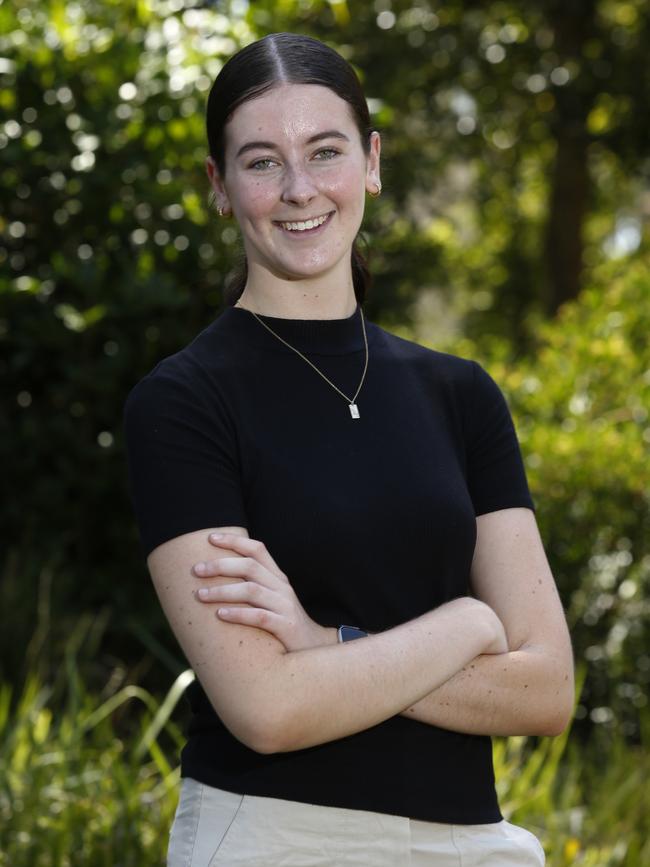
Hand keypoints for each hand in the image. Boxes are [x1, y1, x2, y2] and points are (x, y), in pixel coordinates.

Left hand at [192, 533, 336, 651]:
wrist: (312, 649)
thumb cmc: (282, 623)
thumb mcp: (271, 600)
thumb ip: (252, 586)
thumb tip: (216, 577)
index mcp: (277, 577)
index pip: (257, 549)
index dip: (234, 540)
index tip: (210, 538)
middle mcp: (282, 587)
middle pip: (250, 566)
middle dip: (220, 565)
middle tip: (196, 570)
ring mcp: (285, 606)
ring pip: (251, 590)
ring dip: (222, 590)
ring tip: (200, 595)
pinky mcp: (286, 626)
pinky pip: (260, 616)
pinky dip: (238, 614)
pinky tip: (220, 615)